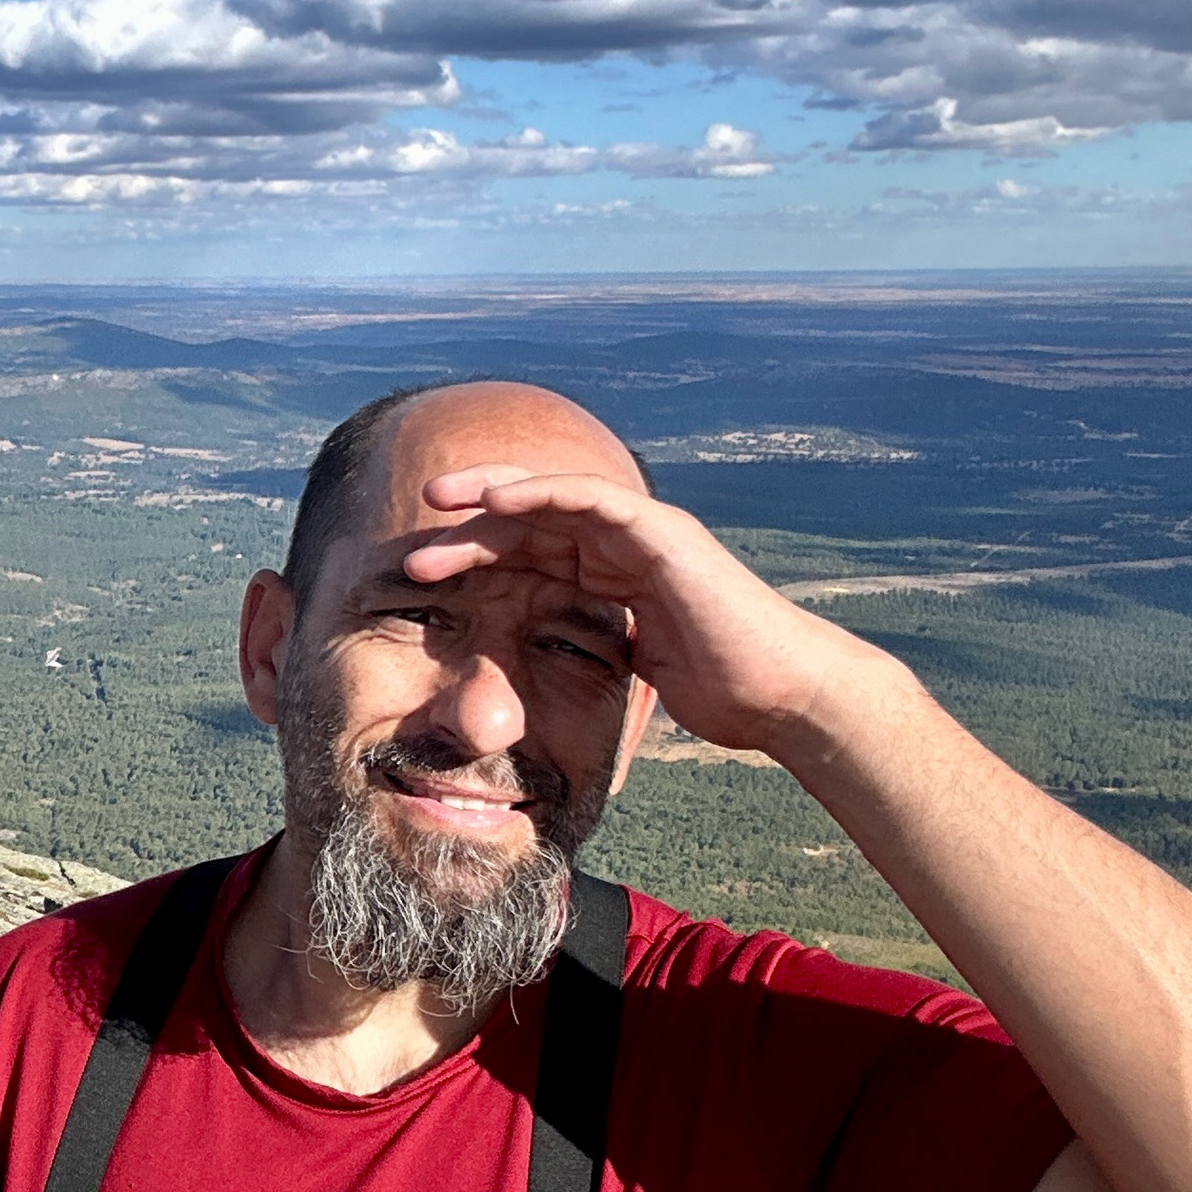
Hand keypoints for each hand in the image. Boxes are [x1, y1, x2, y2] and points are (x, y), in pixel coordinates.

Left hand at [399, 465, 899, 757]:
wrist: (781, 699)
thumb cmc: (719, 692)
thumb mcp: (630, 671)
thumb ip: (594, 655)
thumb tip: (547, 682)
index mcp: (612, 574)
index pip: (531, 552)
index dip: (475, 557)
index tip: (422, 576)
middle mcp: (623, 544)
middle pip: (530, 519)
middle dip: (467, 525)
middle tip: (411, 539)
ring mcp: (644, 533)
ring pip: (552, 496)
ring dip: (490, 496)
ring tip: (435, 501)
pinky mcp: (663, 533)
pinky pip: (592, 498)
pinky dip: (541, 492)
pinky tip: (495, 500)